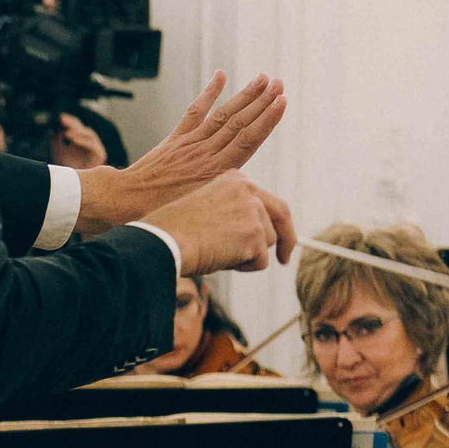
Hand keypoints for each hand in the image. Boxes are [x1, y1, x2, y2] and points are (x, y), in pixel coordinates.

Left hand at [50, 112, 108, 169]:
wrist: (78, 186)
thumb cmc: (68, 172)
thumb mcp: (60, 154)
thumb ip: (58, 143)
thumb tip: (54, 130)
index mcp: (82, 141)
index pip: (78, 128)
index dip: (71, 121)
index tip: (60, 117)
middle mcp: (90, 143)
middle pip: (83, 129)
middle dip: (73, 124)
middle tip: (62, 119)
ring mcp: (96, 148)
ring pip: (89, 135)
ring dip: (77, 132)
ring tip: (66, 132)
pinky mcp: (100, 154)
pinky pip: (92, 145)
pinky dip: (82, 141)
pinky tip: (72, 139)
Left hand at [76, 72, 286, 233]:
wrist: (126, 202)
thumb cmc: (164, 214)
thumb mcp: (202, 210)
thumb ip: (224, 195)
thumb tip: (248, 191)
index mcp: (216, 173)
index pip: (248, 140)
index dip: (267, 120)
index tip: (282, 101)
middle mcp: (205, 153)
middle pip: (239, 122)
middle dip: (261, 102)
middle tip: (279, 82)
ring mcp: (190, 143)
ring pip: (222, 115)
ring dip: (244, 95)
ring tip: (262, 78)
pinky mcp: (176, 138)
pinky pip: (195, 112)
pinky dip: (209, 93)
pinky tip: (220, 76)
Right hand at [143, 172, 295, 273]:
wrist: (161, 240)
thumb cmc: (171, 230)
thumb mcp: (205, 210)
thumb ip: (231, 214)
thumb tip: (253, 237)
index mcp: (234, 180)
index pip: (267, 199)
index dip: (274, 221)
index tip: (278, 238)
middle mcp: (248, 190)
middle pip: (281, 216)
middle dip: (287, 239)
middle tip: (285, 258)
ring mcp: (253, 211)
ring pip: (267, 243)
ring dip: (247, 255)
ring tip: (215, 252)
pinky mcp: (254, 234)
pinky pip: (259, 262)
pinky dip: (241, 267)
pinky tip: (217, 259)